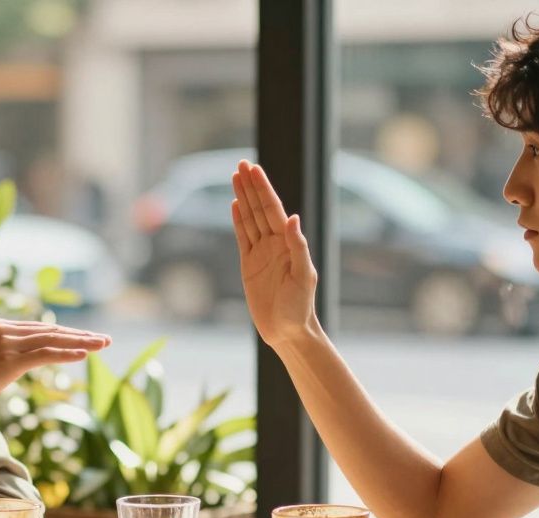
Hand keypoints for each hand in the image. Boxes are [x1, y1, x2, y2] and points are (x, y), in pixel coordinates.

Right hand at [0, 319, 109, 416]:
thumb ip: (0, 357)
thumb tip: (12, 364)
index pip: (40, 329)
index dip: (65, 334)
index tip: (85, 339)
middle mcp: (4, 330)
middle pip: (51, 330)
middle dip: (80, 335)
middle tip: (104, 340)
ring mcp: (7, 344)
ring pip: (53, 339)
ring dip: (81, 342)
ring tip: (102, 345)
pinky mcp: (9, 361)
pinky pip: (45, 354)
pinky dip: (67, 353)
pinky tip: (84, 355)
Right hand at [230, 160, 318, 347]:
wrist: (287, 331)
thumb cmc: (300, 306)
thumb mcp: (304, 276)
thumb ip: (298, 246)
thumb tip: (293, 217)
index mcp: (288, 242)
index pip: (273, 209)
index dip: (262, 188)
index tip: (253, 169)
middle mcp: (274, 243)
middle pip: (260, 209)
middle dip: (251, 186)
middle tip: (241, 164)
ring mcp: (261, 253)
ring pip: (250, 219)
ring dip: (243, 198)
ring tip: (235, 177)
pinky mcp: (249, 265)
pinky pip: (242, 237)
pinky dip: (238, 220)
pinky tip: (234, 205)